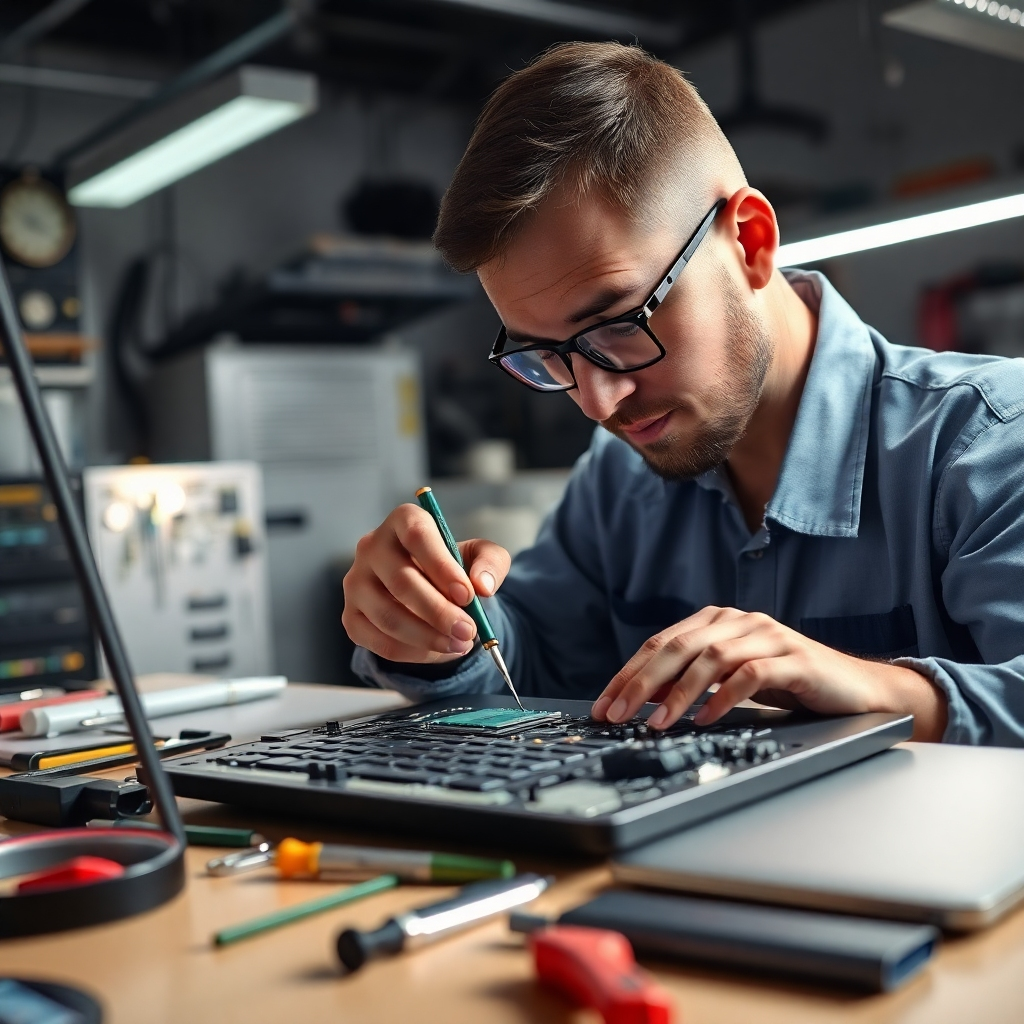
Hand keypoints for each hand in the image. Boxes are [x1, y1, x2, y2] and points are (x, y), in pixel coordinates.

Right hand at [342, 504, 510, 663]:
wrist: (431, 589)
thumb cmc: (453, 567)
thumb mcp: (481, 555)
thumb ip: (490, 562)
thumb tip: (483, 585)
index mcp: (403, 520)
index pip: (416, 535)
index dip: (442, 566)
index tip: (467, 595)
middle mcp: (371, 547)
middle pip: (401, 581)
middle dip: (439, 612)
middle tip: (469, 631)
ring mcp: (356, 583)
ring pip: (389, 617)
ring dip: (428, 638)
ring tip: (460, 644)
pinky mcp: (351, 617)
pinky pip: (380, 642)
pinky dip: (414, 653)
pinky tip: (438, 651)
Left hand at [591, 606, 946, 740]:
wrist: (855, 689)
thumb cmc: (789, 684)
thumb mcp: (732, 678)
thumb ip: (693, 679)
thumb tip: (644, 697)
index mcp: (719, 621)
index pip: (662, 643)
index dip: (630, 673)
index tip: (605, 704)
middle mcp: (740, 622)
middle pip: (679, 647)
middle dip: (642, 682)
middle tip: (618, 713)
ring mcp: (769, 636)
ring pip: (711, 658)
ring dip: (678, 693)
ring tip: (656, 722)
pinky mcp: (795, 658)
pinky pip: (751, 674)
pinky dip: (723, 697)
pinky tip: (706, 718)